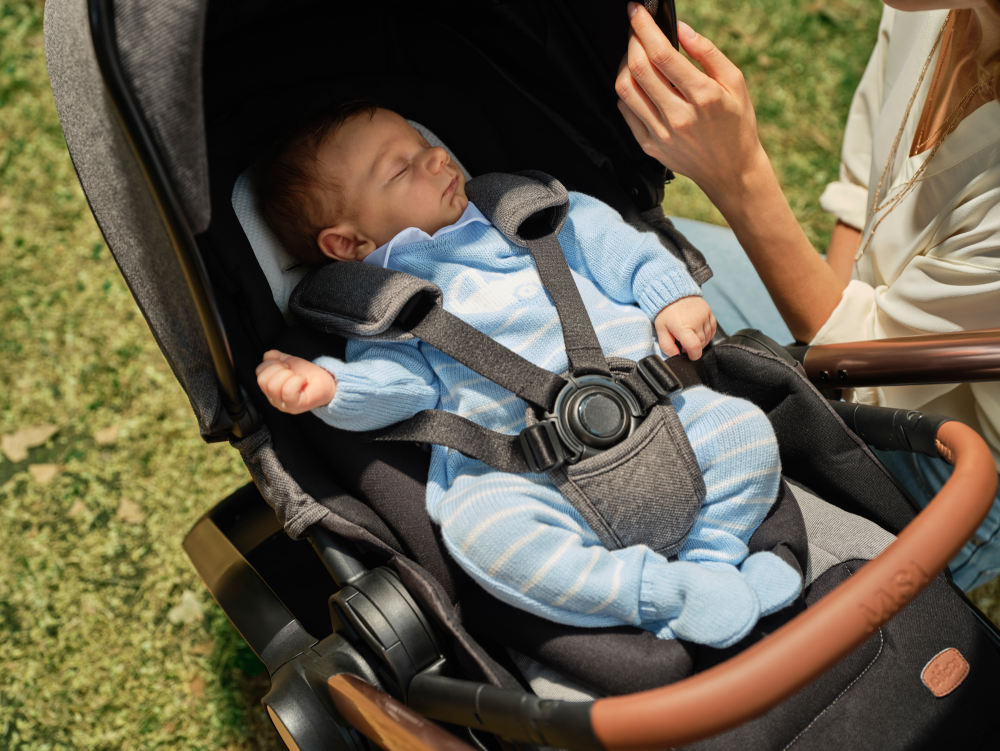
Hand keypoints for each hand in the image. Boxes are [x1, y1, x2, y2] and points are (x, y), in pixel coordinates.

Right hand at [255, 350, 335, 413]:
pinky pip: (287, 391)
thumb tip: (268, 355)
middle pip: (264, 380)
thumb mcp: (290, 362)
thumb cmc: (308, 375)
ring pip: (273, 386)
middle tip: (291, 370)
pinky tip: (302, 380)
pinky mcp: (294, 407)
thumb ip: (276, 358)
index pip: (259, 373)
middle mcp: (274, 398)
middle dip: (279, 369)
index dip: (271, 363)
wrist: (326, 382)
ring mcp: (283, 404)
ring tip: (297, 376)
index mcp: (270, 387)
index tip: (284, 364)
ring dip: (288, 375)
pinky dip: (296, 381)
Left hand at [615, 3, 764, 203]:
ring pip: (625, 90)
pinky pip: (626, 111)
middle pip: (639, 69)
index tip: (637, 11)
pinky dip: (626, 90)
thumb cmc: (736, 124)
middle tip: (635, 27)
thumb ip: (707, 52)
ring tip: (635, 54)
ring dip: (624, 64)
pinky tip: (638, 82)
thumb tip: (681, 28)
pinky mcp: (649, 145)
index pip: (662, 54)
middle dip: (632, 39)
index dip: (644, 27)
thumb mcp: (735, 82)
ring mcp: (661, 134)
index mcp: (703, 96)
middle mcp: (679, 116)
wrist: (731, 171)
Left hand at [654, 296, 715, 359]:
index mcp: (683, 327)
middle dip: (693, 348)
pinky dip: (707, 334)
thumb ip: (667, 346)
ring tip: (690, 335)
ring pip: (708, 337)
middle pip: (701, 344)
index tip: (688, 356)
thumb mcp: (660, 329)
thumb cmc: (666, 311)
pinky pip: (713, 329)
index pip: (695, 347)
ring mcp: (705, 316)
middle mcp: (696, 321)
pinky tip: (698, 332)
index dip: (693, 356)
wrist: (673, 293)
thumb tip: (676, 356)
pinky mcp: (709, 312)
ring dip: (700, 341)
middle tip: (684, 343)